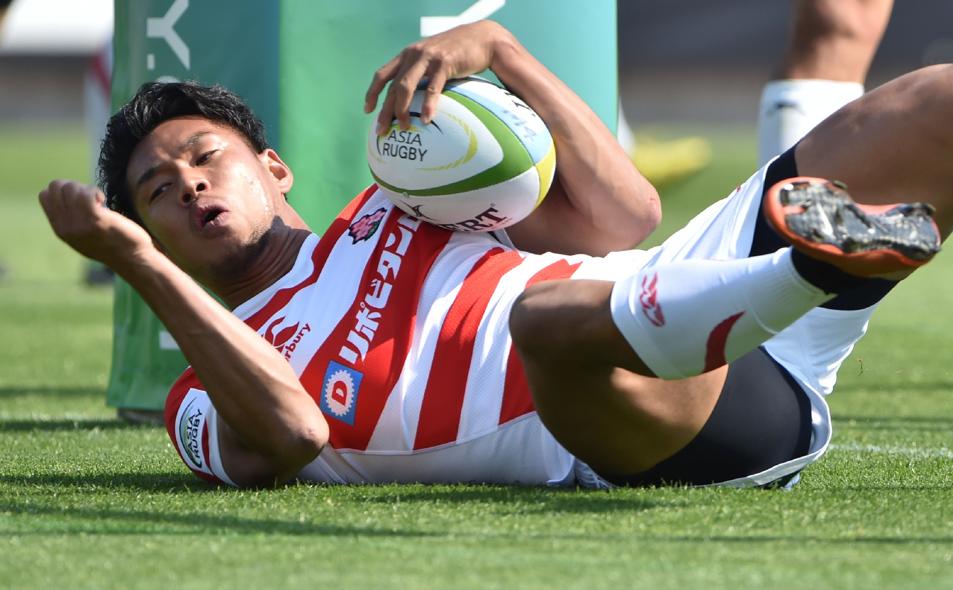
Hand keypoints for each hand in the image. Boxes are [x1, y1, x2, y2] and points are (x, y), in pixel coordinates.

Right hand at [39, 180, 156, 270]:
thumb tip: (64, 194)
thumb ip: (70, 220)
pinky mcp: (97, 221)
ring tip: (98, 200)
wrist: (132, 259)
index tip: (80, 199)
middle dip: (75, 186)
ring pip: (70, 188)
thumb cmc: (112, 244)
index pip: (45, 195)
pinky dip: (95, 191)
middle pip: (56, 188)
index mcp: (60, 229)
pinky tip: (103, 201)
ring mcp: (80, 224)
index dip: (62, 190)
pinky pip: (86, 194)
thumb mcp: (82, 235)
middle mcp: (66, 227)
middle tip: (91, 198)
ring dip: (86, 188)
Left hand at [364, 20, 509, 132]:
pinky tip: (427, 120)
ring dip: (402, 109)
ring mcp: (427, 58)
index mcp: (408, 55)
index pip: (382, 74)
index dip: (372, 93)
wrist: (481, 38)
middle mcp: (413, 55)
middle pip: (392, 86)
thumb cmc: (458, 54)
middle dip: (384, 110)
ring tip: (404, 128)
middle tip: (381, 130)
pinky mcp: (444, 63)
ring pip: (405, 86)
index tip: (368, 110)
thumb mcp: (434, 60)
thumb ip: (422, 74)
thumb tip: (416, 101)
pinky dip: (429, 105)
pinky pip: (433, 88)